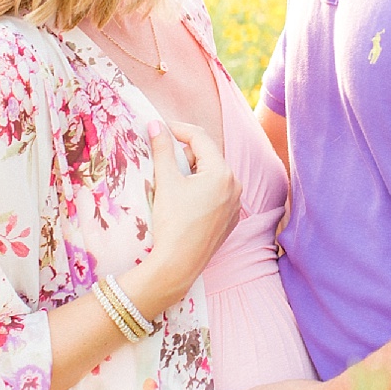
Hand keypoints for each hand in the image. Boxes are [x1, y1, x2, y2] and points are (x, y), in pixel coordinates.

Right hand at [127, 120, 239, 315]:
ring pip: (212, 176)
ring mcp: (235, 204)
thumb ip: (162, 149)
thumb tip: (155, 124)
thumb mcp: (165, 182)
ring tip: (172, 186)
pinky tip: (184, 204)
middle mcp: (235, 185)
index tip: (159, 128)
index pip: (200, 137)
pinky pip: (216, 194)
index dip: (178, 129)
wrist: (178, 265)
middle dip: (185, 154)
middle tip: (163, 164)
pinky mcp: (230, 219)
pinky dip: (201, 191)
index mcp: (222, 172)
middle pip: (207, 156)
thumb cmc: (172, 223)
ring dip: (193, 173)